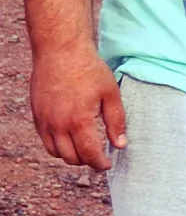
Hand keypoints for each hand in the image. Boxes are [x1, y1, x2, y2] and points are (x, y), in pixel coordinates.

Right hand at [29, 46, 126, 170]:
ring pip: (55, 152)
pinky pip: (45, 139)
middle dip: (86, 161)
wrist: (60, 51)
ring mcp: (44, 120)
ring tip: (85, 148)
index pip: (89, 154)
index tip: (107, 164)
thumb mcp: (111, 94)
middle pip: (70, 158)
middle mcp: (58, 124)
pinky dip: (57, 145)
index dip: (100, 164)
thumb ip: (116, 121)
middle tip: (98, 156)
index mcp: (79, 121)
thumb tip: (120, 145)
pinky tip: (70, 137)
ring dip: (70, 155)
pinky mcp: (36, 114)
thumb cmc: (88, 70)